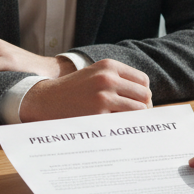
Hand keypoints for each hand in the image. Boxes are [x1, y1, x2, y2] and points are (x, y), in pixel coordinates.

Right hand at [18, 59, 151, 121]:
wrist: (47, 100)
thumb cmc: (75, 90)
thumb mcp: (95, 74)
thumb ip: (119, 80)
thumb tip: (146, 99)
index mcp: (109, 66)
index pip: (143, 81)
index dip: (142, 94)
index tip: (136, 103)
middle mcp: (108, 78)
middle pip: (144, 95)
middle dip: (143, 107)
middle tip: (132, 116)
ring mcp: (104, 96)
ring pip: (139, 109)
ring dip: (135, 118)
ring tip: (126, 123)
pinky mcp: (99, 114)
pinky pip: (124, 122)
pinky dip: (124, 126)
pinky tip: (116, 127)